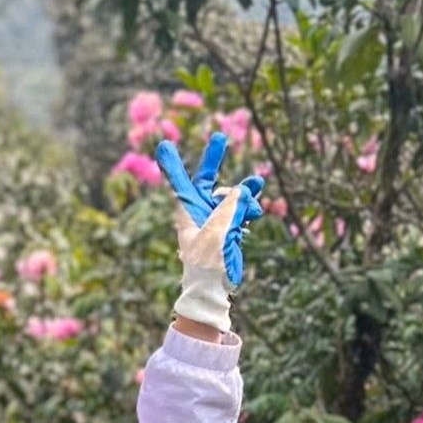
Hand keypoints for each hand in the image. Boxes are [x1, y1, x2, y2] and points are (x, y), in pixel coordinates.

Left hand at [156, 134, 264, 332]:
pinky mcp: (229, 226)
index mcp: (188, 210)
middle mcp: (200, 210)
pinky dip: (250, 208)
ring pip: (231, 194)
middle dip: (214, 159)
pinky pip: (241, 209)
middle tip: (219, 136)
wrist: (213, 286)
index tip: (164, 145)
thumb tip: (242, 189)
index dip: (172, 163)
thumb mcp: (218, 231)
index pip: (179, 182)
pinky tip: (257, 213)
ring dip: (245, 189)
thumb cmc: (207, 262)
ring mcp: (215, 217)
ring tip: (259, 181)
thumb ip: (230, 207)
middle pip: (206, 178)